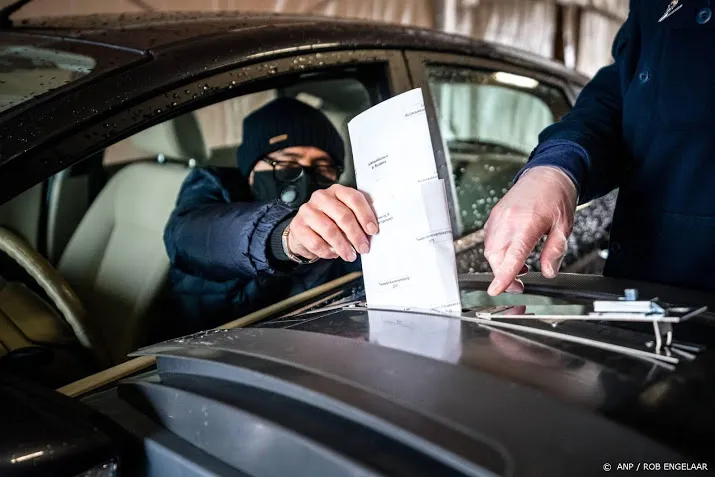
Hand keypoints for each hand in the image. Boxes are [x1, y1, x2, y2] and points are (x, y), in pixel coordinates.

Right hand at [287, 184, 378, 261]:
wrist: (304, 231)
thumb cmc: (330, 222)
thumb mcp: (344, 215)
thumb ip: (357, 218)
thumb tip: (372, 232)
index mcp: (336, 191)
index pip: (353, 198)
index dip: (365, 215)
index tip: (373, 231)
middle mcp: (320, 197)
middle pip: (343, 215)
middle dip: (356, 235)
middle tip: (363, 248)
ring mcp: (307, 211)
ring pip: (330, 230)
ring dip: (343, 246)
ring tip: (351, 256)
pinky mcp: (298, 226)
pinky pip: (316, 242)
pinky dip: (328, 251)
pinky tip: (334, 254)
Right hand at [483, 166, 576, 295]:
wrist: (546, 174)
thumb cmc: (556, 196)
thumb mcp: (564, 226)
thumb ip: (555, 251)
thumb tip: (549, 272)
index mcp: (526, 223)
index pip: (511, 256)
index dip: (503, 276)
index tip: (495, 290)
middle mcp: (507, 220)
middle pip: (495, 257)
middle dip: (503, 275)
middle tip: (520, 285)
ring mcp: (497, 218)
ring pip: (489, 250)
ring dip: (500, 264)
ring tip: (520, 268)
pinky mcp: (494, 216)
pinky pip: (489, 240)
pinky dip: (497, 252)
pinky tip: (512, 254)